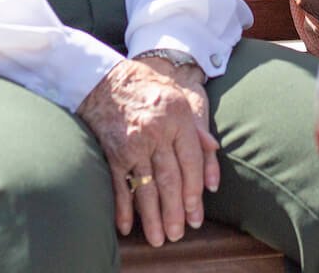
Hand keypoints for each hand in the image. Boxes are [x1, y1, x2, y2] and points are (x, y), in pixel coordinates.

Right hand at [77, 59, 218, 245]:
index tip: (196, 214)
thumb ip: (196, 128)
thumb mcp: (178, 100)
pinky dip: (123, 208)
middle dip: (176, 211)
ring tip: (159, 237)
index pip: (191, 163)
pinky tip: (126, 226)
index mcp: (177, 119)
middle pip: (170, 180)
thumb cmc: (147, 89)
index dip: (194, 192)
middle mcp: (157, 133)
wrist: (105, 80)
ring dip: (153, 217)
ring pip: (147, 187)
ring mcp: (133, 144)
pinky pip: (119, 185)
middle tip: (179, 233)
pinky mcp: (113, 152)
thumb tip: (213, 152)